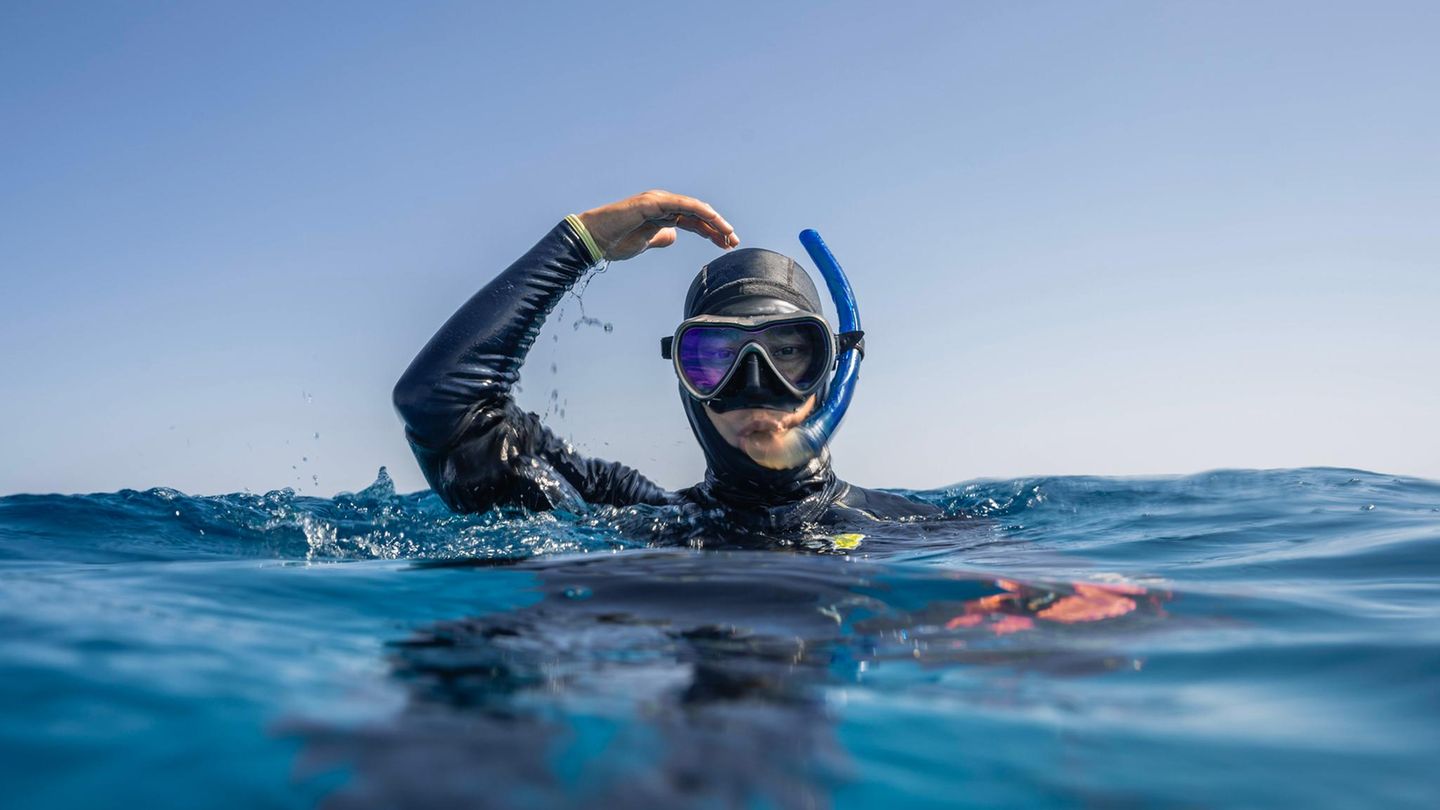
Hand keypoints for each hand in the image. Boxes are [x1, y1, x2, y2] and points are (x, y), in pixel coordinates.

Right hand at [575, 190, 738, 260]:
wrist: (594, 240)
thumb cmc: (615, 241)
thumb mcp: (645, 243)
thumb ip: (660, 238)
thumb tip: (674, 236)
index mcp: (663, 214)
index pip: (694, 221)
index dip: (712, 232)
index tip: (727, 246)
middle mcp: (663, 204)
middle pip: (698, 214)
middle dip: (718, 227)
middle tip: (734, 241)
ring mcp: (658, 201)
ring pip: (694, 208)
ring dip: (714, 220)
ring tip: (729, 233)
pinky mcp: (652, 202)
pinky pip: (681, 204)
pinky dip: (698, 210)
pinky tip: (713, 218)